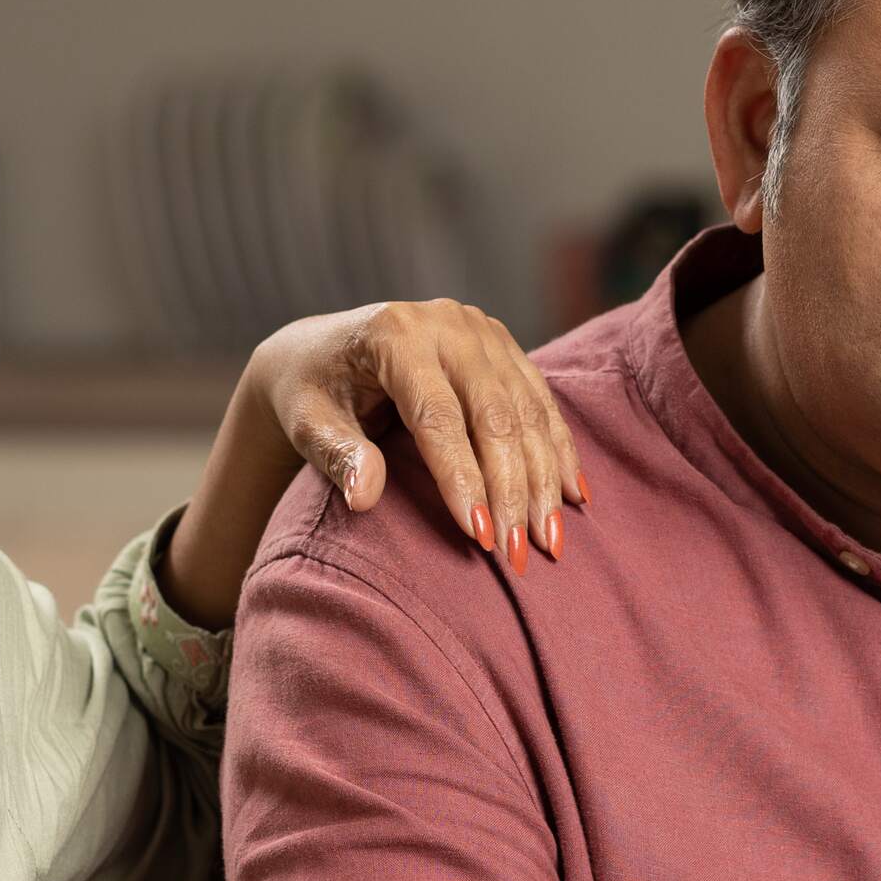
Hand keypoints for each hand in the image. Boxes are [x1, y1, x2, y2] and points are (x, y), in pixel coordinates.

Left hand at [248, 299, 588, 570]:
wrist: (325, 349)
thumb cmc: (312, 392)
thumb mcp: (309, 423)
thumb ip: (337, 455)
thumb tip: (364, 498)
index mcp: (396, 335)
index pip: (439, 417)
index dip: (462, 480)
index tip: (479, 538)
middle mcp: (448, 324)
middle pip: (495, 415)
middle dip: (513, 490)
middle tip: (520, 555)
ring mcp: (482, 331)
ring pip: (528, 411)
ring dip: (545, 480)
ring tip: (550, 542)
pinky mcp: (503, 345)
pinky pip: (541, 401)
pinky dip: (558, 451)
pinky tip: (572, 497)